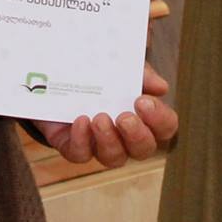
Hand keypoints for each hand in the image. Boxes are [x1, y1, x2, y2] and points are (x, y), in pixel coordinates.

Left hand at [37, 62, 176, 166]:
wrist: (57, 69)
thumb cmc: (98, 68)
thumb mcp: (121, 64)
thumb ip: (140, 71)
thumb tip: (161, 86)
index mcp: (144, 115)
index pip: (164, 127)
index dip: (159, 119)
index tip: (143, 101)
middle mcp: (125, 135)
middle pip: (144, 149)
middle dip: (137, 135)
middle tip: (124, 117)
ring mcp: (99, 143)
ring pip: (114, 157)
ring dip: (109, 140)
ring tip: (99, 118)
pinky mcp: (73, 145)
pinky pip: (80, 154)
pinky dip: (81, 140)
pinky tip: (80, 121)